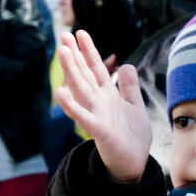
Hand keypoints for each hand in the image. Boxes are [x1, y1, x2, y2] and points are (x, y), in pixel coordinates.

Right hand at [54, 30, 151, 182]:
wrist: (134, 163)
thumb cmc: (132, 136)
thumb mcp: (135, 106)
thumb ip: (129, 87)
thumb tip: (127, 64)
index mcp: (107, 95)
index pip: (96, 68)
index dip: (88, 51)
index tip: (80, 33)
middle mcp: (98, 102)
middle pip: (84, 74)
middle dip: (74, 55)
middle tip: (63, 35)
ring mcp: (96, 115)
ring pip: (81, 89)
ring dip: (71, 71)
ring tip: (62, 53)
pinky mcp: (98, 131)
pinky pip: (83, 116)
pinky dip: (72, 106)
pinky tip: (60, 93)